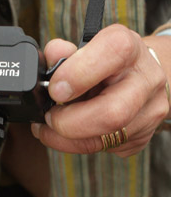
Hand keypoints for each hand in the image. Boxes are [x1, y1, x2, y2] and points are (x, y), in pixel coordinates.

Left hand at [32, 24, 169, 156]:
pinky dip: (75, 145)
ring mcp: (148, 113)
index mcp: (129, 48)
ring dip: (64, 139)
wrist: (141, 76)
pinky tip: (66, 135)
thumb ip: (64, 53)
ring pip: (104, 140)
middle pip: (112, 114)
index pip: (112, 55)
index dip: (77, 75)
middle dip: (68, 122)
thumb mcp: (86, 48)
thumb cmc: (108, 62)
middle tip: (48, 116)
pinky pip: (103, 149)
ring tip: (47, 128)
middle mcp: (145, 80)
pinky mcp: (141, 137)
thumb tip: (51, 56)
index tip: (55, 90)